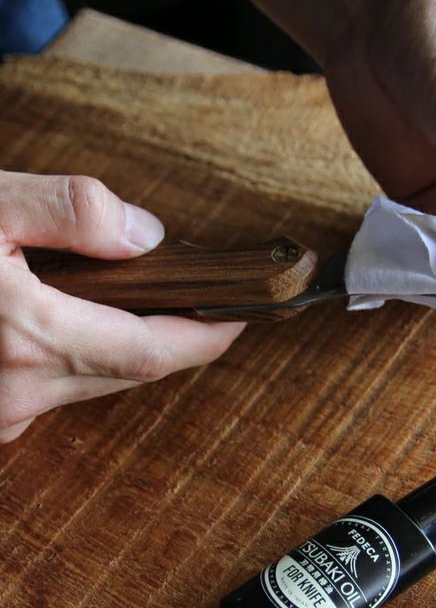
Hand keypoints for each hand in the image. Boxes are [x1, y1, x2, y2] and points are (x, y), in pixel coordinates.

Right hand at [0, 171, 243, 442]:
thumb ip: (70, 212)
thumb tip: (145, 236)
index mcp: (25, 340)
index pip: (151, 354)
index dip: (204, 338)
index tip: (240, 318)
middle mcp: (11, 395)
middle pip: (127, 372)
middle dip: (170, 339)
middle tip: (199, 302)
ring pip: (89, 382)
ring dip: (123, 347)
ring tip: (142, 305)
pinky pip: (51, 389)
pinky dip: (78, 358)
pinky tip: (74, 323)